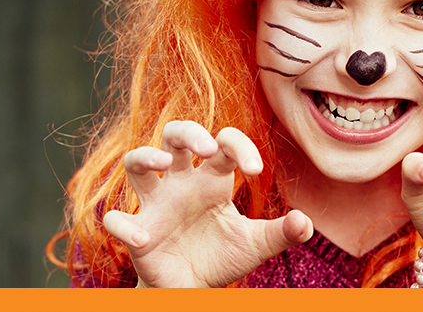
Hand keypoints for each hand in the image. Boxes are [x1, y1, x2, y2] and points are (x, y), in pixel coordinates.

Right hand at [103, 121, 313, 287]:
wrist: (193, 289)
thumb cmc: (222, 257)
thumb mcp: (256, 244)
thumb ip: (282, 233)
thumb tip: (305, 222)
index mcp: (211, 180)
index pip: (222, 144)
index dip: (239, 146)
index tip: (256, 170)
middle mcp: (180, 184)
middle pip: (172, 135)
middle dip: (189, 132)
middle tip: (208, 147)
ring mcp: (155, 205)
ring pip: (135, 163)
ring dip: (145, 155)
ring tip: (163, 162)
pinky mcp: (137, 230)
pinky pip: (117, 221)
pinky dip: (125, 227)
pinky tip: (144, 239)